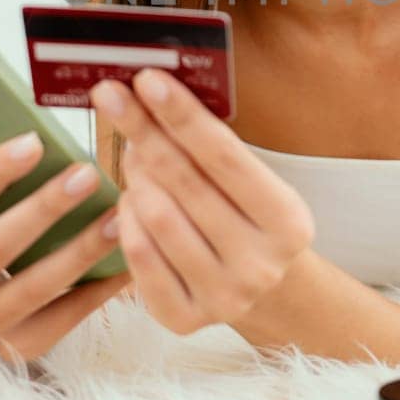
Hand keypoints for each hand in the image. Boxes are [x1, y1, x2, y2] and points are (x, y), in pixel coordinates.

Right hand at [0, 132, 129, 362]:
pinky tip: (127, 259)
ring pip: (33, 286)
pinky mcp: (18, 348)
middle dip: (44, 208)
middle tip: (87, 174)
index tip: (35, 142)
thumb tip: (45, 140)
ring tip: (118, 217)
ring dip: (80, 250)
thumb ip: (2, 186)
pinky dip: (97, 287)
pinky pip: (63, 317)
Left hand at [90, 68, 314, 334]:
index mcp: (288, 222)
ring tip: (134, 154)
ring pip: (157, 218)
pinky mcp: (185, 320)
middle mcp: (260, 264)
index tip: (146, 78)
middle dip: (144, 131)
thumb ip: (214, 149)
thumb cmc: (250, 218)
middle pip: (186, 184)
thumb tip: (153, 93)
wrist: (268, 293)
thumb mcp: (255, 183)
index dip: (183, 115)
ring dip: (136, 177)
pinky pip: (138, 257)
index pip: (225, 157)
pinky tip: (131, 201)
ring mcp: (223, 297)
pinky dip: (127, 220)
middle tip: (111, 94)